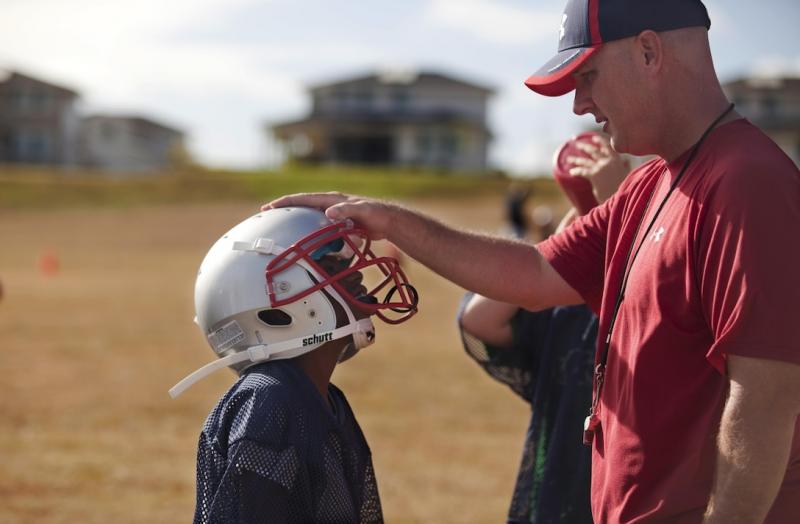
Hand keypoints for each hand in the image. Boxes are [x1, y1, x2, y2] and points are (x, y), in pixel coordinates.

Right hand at [262, 192, 396, 239]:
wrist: (388, 220)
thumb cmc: (376, 213)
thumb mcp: (361, 211)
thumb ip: (346, 210)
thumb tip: (328, 212)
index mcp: (332, 199)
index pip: (303, 199)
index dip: (285, 203)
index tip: (269, 207)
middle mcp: (329, 204)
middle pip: (301, 206)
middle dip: (284, 209)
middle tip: (266, 215)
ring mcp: (333, 213)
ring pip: (308, 216)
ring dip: (295, 220)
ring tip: (280, 227)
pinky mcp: (337, 223)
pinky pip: (318, 226)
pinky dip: (308, 231)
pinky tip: (303, 239)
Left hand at [566, 134, 629, 203]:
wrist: (621, 197)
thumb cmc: (624, 188)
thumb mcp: (627, 174)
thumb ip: (625, 166)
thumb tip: (626, 161)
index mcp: (618, 160)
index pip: (608, 147)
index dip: (600, 141)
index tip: (594, 138)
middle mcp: (609, 161)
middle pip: (594, 151)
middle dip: (584, 147)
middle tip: (576, 144)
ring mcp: (601, 167)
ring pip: (585, 161)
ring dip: (576, 159)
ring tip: (569, 159)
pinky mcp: (595, 175)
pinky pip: (583, 171)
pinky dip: (576, 171)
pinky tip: (572, 171)